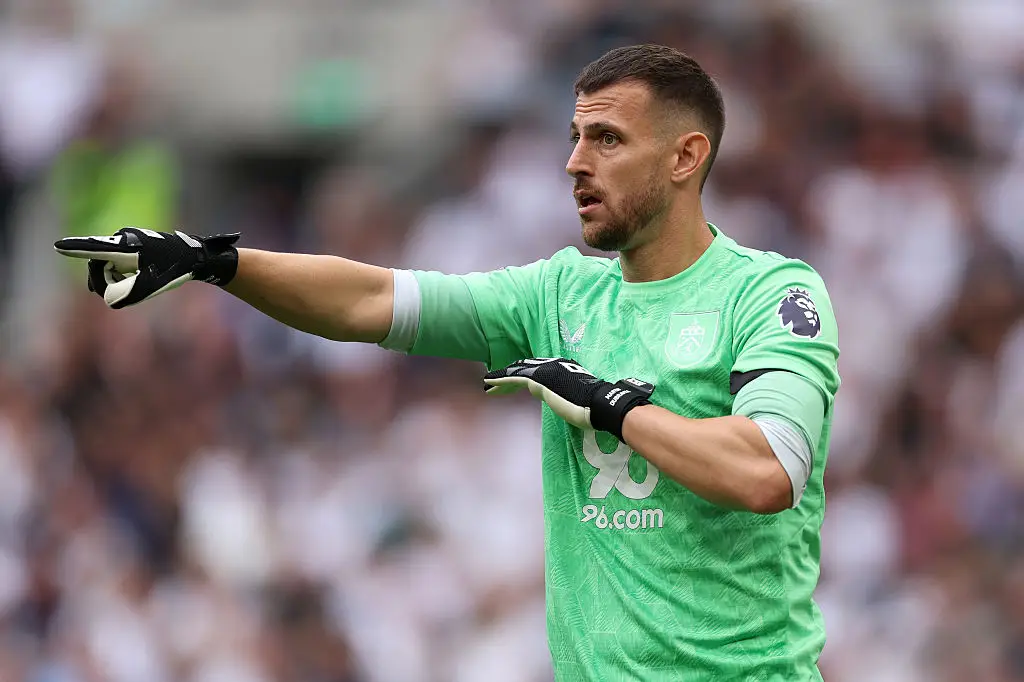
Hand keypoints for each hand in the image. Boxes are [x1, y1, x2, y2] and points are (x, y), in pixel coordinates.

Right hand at [54, 227, 239, 308]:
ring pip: (107, 264)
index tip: (57, 246)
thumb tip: (106, 298)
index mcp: (126, 245)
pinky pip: (115, 261)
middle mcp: (123, 238)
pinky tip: (132, 279)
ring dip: (115, 278)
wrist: (194, 256)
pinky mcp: (131, 244)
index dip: (75, 249)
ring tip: (138, 282)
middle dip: (105, 280)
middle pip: (98, 263)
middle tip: (122, 292)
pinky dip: (120, 274)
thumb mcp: (149, 287)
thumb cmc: (173, 269)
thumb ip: (124, 295)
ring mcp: (126, 239)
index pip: (95, 248)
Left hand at [484, 357, 653, 441]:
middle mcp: (552, 366)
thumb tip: (567, 401)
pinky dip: (500, 380)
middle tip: (493, 381)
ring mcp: (544, 372)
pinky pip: (514, 378)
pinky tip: (489, 383)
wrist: (600, 403)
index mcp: (562, 369)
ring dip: (500, 378)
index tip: (512, 383)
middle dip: (508, 375)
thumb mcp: (578, 398)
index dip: (523, 375)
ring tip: (487, 382)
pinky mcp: (538, 380)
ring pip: (516, 372)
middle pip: (524, 369)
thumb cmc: (595, 405)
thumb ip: (568, 396)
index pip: (537, 371)